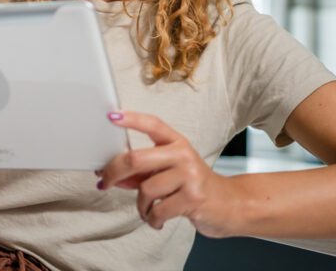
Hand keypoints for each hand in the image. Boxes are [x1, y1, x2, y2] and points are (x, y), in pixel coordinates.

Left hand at [97, 111, 239, 237]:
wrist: (231, 205)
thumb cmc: (194, 187)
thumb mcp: (170, 173)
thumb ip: (142, 172)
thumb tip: (111, 178)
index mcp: (177, 142)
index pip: (152, 124)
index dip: (131, 119)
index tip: (111, 116)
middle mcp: (183, 154)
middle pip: (136, 159)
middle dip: (113, 173)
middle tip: (104, 183)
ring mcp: (190, 176)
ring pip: (146, 189)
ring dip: (140, 205)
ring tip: (146, 210)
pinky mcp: (193, 198)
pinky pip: (158, 210)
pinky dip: (151, 219)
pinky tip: (156, 219)